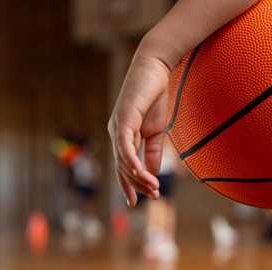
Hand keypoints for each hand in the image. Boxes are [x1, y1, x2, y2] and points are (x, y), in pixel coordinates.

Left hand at [108, 54, 170, 206]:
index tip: (135, 202)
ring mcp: (117, 124)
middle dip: (136, 184)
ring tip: (153, 188)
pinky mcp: (124, 117)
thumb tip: (152, 171)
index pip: (121, 165)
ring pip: (123, 159)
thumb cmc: (154, 95)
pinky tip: (140, 172)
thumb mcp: (156, 128)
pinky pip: (125, 144)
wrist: (155, 68)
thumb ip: (152, 150)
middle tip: (153, 196)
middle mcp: (115, 131)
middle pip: (122, 166)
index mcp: (122, 134)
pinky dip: (131, 160)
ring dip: (138, 176)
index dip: (127, 184)